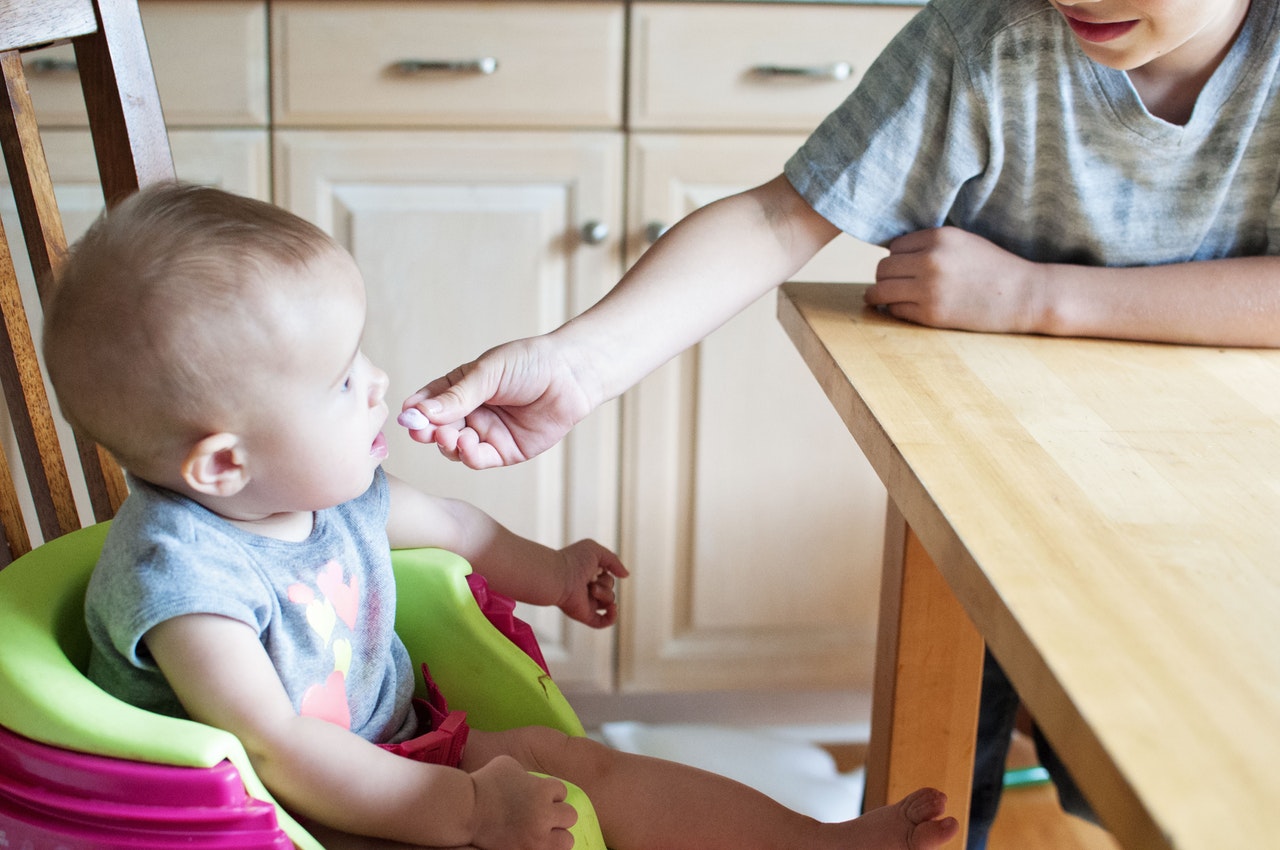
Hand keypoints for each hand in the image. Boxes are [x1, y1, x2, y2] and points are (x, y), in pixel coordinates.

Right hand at [400, 336, 597, 469]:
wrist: (571, 375)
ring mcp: (487, 433)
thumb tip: (420, 412)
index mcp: (461, 388)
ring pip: (454, 447)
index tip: (406, 417)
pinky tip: (467, 445)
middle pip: (438, 428)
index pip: (429, 402)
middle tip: (422, 432)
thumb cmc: (530, 363)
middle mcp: (471, 412)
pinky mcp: (505, 451)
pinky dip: (469, 456)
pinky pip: (479, 459)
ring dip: (447, 444)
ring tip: (449, 436)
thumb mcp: (488, 373)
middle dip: (427, 431)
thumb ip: (456, 396)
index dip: (416, 411)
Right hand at [469, 755, 576, 849]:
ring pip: (566, 841)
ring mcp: (536, 838)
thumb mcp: (509, 764)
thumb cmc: (484, 782)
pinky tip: (533, 842)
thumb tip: (533, 781)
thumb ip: (528, 773)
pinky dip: (543, 847)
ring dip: (557, 835)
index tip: (538, 795)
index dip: (551, 793)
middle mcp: (544, 815)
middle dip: (558, 814)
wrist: (465, 809)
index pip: (562, 792)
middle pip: (570, 816)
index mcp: (543, 790)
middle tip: (544, 815)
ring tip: (544, 833)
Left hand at [556, 539, 628, 628]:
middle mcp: (587, 589)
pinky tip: (612, 608)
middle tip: (590, 579)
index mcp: (587, 575)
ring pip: (609, 602)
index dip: (607, 570)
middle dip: (606, 583)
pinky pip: (603, 622)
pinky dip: (611, 616)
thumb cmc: (573, 560)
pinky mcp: (585, 615)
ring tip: (590, 589)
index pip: (607, 575)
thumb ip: (614, 560)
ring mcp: (587, 603)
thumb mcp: (596, 551)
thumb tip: (626, 575)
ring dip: (604, 594)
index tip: (596, 566)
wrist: (559, 577)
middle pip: (610, 588)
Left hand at [865, 227, 1044, 333]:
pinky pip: (895, 310)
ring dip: (879, 295)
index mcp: (939, 237)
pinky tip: (903, 309)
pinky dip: (894, 310)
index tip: (903, 267)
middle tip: (891, 284)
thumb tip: (891, 253)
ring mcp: (929, 289)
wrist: (1023, 296)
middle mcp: (930, 260)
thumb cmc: (993, 268)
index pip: (894, 247)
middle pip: (882, 268)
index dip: (897, 258)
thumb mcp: (963, 242)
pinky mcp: (931, 314)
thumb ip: (930, 244)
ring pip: (881, 290)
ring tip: (880, 298)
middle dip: (885, 277)